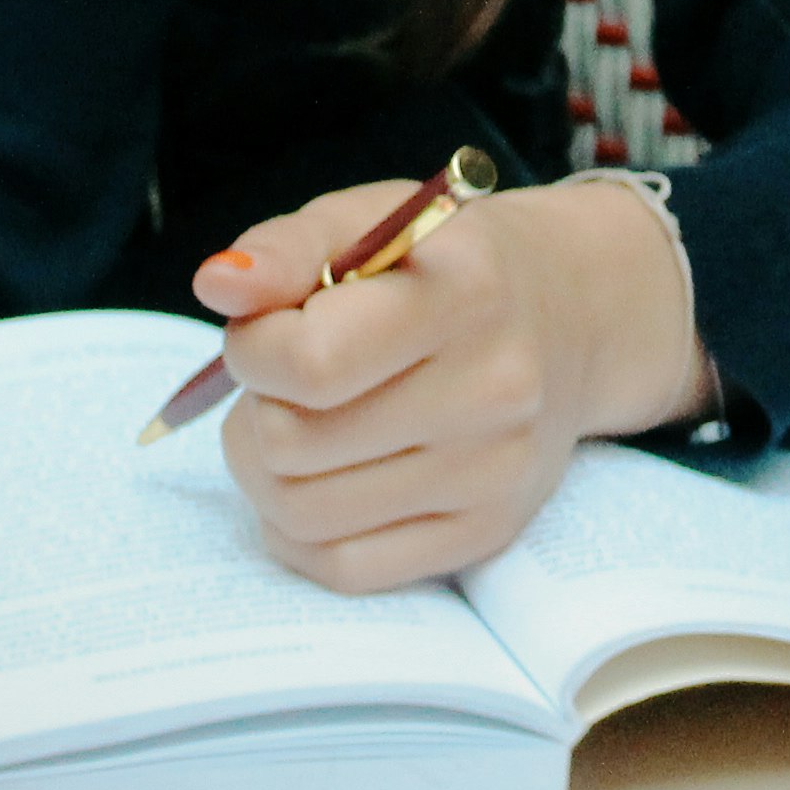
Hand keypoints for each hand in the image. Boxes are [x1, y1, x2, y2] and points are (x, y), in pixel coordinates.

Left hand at [205, 177, 712, 590]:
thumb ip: (287, 247)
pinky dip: (300, 531)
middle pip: (292, 444)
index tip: (264, 328)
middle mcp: (494, 391)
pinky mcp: (486, 535)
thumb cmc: (447, 266)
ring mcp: (494, 475)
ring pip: (301, 514)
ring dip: (267, 471)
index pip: (312, 362)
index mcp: (467, 294)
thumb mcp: (371, 221)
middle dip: (257, 407)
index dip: (253, 347)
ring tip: (297, 421)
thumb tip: (218, 285)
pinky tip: (317, 479)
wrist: (571, 318)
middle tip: (284, 377)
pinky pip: (344, 568)